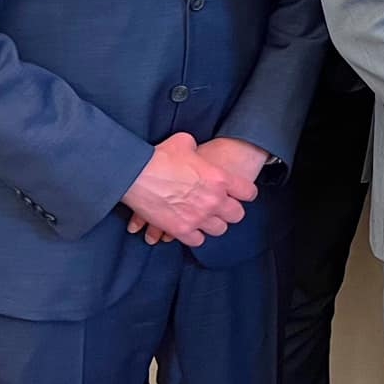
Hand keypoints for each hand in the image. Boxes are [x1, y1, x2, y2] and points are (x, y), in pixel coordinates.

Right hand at [119, 132, 252, 247]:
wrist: (135, 174)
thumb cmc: (159, 156)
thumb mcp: (184, 143)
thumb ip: (196, 149)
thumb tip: (193, 150)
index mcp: (219, 178)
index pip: (248, 193)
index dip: (244, 193)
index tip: (238, 194)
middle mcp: (214, 200)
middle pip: (237, 215)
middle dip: (230, 211)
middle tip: (220, 207)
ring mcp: (198, 217)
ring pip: (219, 230)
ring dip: (213, 224)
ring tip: (205, 218)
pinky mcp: (181, 230)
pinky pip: (198, 241)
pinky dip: (195, 236)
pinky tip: (190, 228)